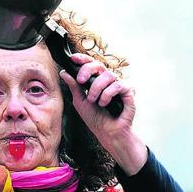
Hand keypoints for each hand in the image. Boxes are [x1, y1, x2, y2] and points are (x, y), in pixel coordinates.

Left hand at [59, 54, 146, 175]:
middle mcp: (108, 80)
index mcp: (96, 81)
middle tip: (81, 80)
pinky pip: (117, 85)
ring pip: (107, 75)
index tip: (72, 58)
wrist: (106, 132)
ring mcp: (118, 84)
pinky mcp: (128, 91)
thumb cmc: (95, 118)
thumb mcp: (79, 101)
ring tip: (94, 101)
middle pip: (99, 65)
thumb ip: (73, 86)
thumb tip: (64, 72)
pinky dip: (107, 94)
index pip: (90, 65)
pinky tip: (104, 103)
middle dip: (87, 70)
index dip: (82, 59)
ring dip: (97, 88)